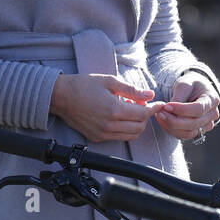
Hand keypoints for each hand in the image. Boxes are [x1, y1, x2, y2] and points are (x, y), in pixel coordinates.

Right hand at [49, 72, 164, 143]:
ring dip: (136, 124)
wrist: (61, 97)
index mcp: (114, 110)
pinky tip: (119, 117)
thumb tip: (149, 94)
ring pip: (131, 135)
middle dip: (146, 116)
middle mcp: (109, 125)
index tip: (158, 103)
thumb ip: (131, 90)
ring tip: (130, 111)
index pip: (143, 114)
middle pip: (139, 127)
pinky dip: (125, 129)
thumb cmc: (83, 86)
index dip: (154, 108)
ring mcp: (102, 133)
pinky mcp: (96, 138)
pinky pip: (118, 137)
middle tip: (143, 105)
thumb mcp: (109, 81)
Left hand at [155, 71, 219, 141]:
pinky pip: (185, 135)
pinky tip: (164, 121)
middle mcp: (213, 114)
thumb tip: (169, 109)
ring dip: (171, 126)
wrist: (195, 90)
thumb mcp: (184, 84)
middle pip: (193, 123)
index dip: (182, 110)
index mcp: (212, 99)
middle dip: (174, 120)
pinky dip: (172, 130)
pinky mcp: (199, 131)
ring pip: (189, 132)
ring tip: (160, 115)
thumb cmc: (190, 84)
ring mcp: (207, 124)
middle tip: (159, 112)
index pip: (199, 109)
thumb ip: (179, 96)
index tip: (167, 106)